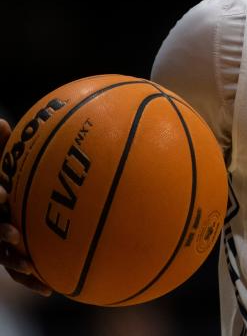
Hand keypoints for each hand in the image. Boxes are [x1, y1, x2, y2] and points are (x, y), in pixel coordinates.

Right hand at [0, 118, 51, 295]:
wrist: (8, 195)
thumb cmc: (11, 173)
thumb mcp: (6, 160)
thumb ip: (4, 148)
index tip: (3, 198)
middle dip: (4, 238)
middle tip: (18, 238)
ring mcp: (4, 242)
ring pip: (5, 258)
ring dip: (18, 266)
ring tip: (34, 270)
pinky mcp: (16, 256)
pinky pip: (22, 271)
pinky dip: (32, 280)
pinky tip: (50, 289)